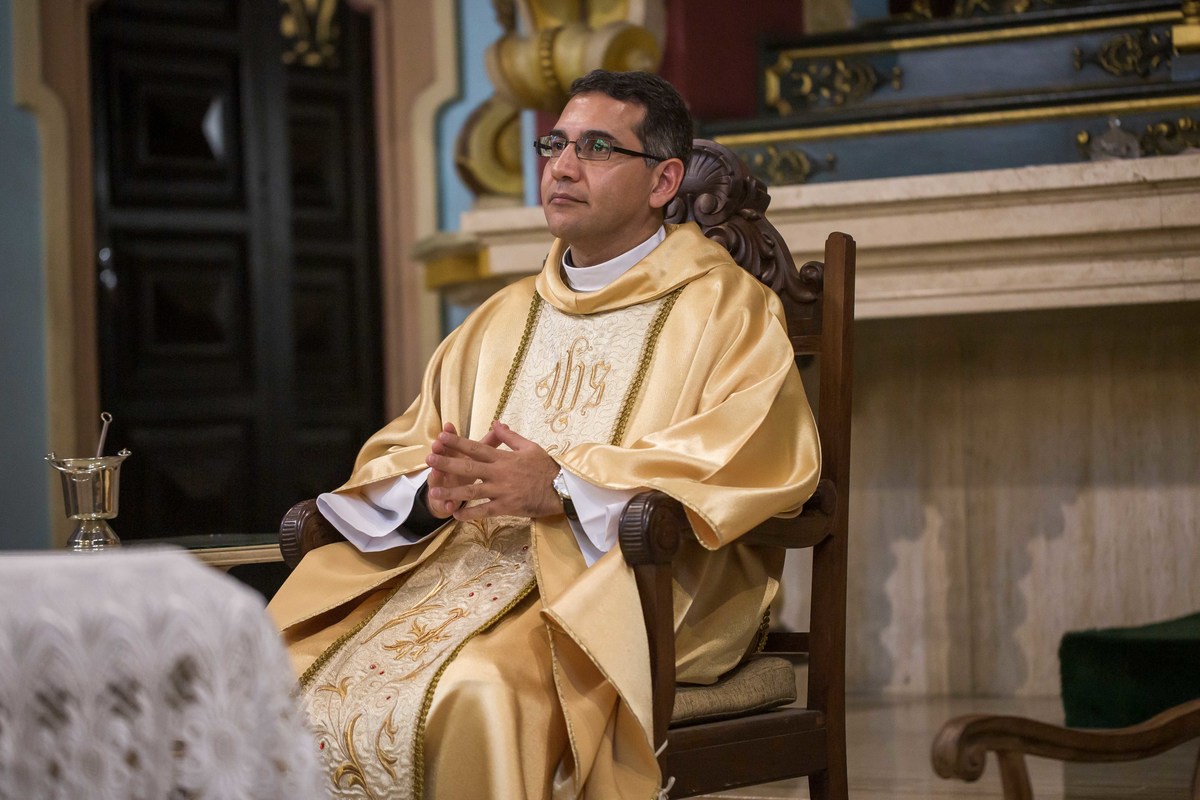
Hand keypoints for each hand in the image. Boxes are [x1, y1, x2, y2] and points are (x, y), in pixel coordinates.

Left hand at [425, 421, 562, 520]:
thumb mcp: (529, 446)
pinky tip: (455, 514)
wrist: (561, 489)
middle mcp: (499, 473)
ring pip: (472, 490)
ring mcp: (501, 490)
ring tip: (434, 490)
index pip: (476, 447)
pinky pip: (484, 511)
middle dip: (447, 462)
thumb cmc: (546, 467)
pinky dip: (469, 513)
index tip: (441, 437)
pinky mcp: (506, 507)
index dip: (457, 442)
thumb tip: (496, 423)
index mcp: (504, 457)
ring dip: (452, 490)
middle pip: (469, 466)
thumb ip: (510, 436)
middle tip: (429, 458)